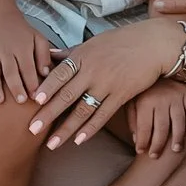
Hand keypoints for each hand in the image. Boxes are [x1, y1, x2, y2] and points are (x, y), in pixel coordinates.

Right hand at [0, 23, 58, 105]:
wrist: (1, 21)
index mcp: (22, 47)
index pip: (27, 66)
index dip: (32, 82)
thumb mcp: (38, 39)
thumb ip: (44, 55)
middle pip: (10, 71)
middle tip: (21, 101)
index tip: (36, 97)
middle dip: (15, 86)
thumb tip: (46, 74)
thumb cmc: (24, 35)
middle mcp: (5, 50)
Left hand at [26, 21, 181, 148]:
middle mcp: (92, 71)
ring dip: (66, 129)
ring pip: (82, 110)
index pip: (59, 74)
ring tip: (52, 144)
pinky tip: (79, 140)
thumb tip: (49, 54)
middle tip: (32, 130)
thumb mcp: (94, 42)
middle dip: (47, 114)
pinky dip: (90, 129)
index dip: (46, 88)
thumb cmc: (122, 41)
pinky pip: (103, 115)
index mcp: (83, 56)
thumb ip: (71, 52)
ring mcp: (107, 84)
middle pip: (66, 95)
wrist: (154, 44)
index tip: (31, 101)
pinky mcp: (121, 95)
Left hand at [127, 80, 185, 156]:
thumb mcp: (132, 100)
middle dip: (158, 145)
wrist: (160, 66)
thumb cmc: (144, 89)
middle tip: (155, 156)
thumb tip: (136, 140)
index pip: (144, 127)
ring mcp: (176, 96)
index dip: (142, 141)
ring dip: (177, 138)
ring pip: (178, 122)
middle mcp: (161, 99)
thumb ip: (132, 119)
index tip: (141, 152)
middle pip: (161, 128)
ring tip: (175, 150)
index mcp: (145, 101)